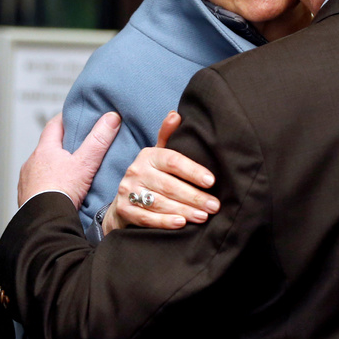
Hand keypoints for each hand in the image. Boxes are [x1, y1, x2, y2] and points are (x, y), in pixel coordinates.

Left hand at [17, 112, 121, 208]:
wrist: (44, 222)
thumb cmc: (61, 191)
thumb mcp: (86, 163)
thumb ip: (99, 140)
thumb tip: (112, 117)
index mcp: (44, 150)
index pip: (54, 125)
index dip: (65, 119)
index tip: (75, 117)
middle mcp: (31, 163)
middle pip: (47, 147)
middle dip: (61, 146)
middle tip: (77, 146)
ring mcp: (26, 181)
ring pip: (41, 167)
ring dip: (53, 167)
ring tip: (69, 172)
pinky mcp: (26, 198)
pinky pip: (37, 186)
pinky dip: (47, 185)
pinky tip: (58, 191)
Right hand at [102, 111, 218, 233]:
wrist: (124, 203)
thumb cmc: (151, 177)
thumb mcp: (159, 155)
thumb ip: (168, 136)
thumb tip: (176, 115)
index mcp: (149, 155)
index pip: (173, 161)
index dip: (193, 171)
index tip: (212, 181)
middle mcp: (136, 171)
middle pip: (169, 185)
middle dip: (194, 196)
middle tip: (214, 206)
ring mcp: (128, 191)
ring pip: (160, 202)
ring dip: (184, 210)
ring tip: (203, 216)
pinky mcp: (124, 209)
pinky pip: (147, 217)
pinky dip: (164, 222)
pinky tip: (181, 223)